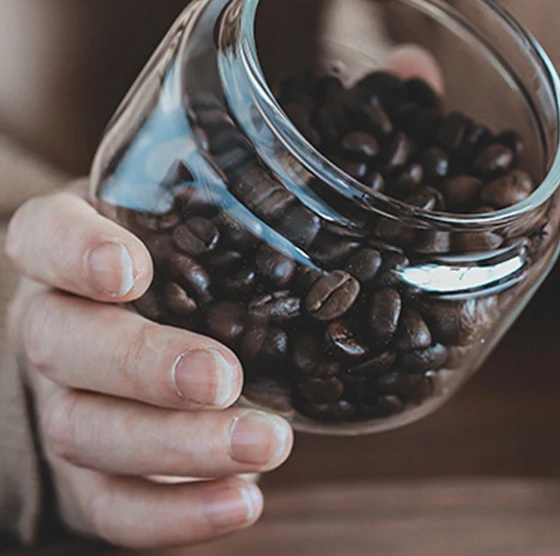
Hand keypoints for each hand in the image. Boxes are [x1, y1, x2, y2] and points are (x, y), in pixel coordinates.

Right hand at [4, 187, 292, 547]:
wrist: (124, 328)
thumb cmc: (177, 256)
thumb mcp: (190, 212)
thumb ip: (242, 196)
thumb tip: (371, 189)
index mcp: (69, 249)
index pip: (45, 238)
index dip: (77, 254)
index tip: (131, 270)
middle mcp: (54, 323)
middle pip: (69, 346)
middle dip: (147, 367)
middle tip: (225, 379)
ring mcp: (63, 402)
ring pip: (89, 432)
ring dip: (179, 448)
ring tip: (268, 445)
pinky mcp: (86, 473)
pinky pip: (111, 506)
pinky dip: (174, 514)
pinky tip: (244, 501)